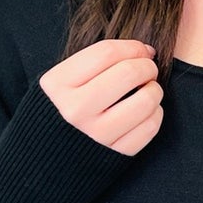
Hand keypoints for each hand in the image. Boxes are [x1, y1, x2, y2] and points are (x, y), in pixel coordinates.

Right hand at [40, 38, 162, 154]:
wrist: (48, 155)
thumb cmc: (64, 109)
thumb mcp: (63, 81)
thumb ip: (97, 62)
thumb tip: (144, 51)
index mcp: (58, 84)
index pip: (106, 52)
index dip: (132, 47)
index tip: (140, 50)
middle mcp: (75, 109)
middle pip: (128, 73)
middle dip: (147, 66)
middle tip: (148, 70)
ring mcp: (96, 134)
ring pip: (146, 100)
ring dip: (154, 90)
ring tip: (147, 90)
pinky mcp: (115, 154)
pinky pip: (150, 127)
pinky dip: (154, 114)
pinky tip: (145, 112)